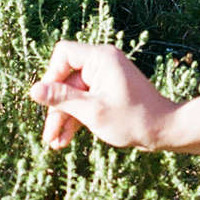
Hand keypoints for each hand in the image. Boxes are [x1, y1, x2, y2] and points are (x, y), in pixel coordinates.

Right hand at [29, 41, 175, 149]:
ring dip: (64, 118)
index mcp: (101, 58)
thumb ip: (61, 99)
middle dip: (56, 108)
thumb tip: (33, 90)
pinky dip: (76, 118)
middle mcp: (102, 63)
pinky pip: (85, 100)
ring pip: (74, 94)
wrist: (165, 131)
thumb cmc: (133, 119)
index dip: (51, 77)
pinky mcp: (108, 92)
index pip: (63, 55)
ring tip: (54, 144)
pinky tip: (65, 139)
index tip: (49, 101)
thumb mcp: (92, 111)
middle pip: (66, 79)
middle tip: (48, 135)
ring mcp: (106, 78)